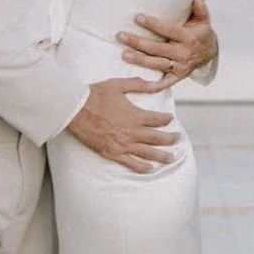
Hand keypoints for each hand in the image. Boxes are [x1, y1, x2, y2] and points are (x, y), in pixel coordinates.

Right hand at [66, 77, 180, 172]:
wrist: (75, 110)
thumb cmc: (95, 95)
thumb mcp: (118, 84)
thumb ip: (138, 85)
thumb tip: (156, 84)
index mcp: (135, 115)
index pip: (158, 119)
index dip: (167, 119)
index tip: (170, 119)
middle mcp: (132, 132)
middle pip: (157, 138)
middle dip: (170, 139)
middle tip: (177, 139)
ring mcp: (123, 145)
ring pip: (148, 153)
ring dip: (162, 156)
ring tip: (171, 158)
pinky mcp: (112, 153)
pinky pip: (131, 163)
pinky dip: (142, 167)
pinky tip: (150, 169)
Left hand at [116, 0, 215, 87]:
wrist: (209, 53)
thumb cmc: (200, 33)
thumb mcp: (203, 20)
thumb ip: (200, 10)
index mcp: (188, 38)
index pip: (168, 30)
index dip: (153, 24)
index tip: (137, 18)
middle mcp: (183, 53)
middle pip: (157, 48)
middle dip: (138, 42)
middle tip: (121, 36)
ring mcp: (180, 66)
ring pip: (156, 64)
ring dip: (139, 60)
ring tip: (124, 54)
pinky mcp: (177, 76)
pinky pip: (165, 83)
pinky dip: (153, 86)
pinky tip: (139, 84)